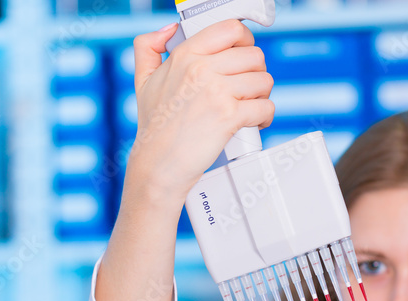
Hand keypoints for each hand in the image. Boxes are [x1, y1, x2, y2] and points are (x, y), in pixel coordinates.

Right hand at [125, 20, 274, 201]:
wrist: (158, 163)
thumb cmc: (155, 126)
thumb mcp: (142, 80)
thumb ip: (148, 47)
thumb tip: (168, 29)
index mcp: (185, 55)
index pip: (231, 29)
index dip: (245, 40)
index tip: (244, 54)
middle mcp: (201, 69)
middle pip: (254, 55)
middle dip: (256, 72)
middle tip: (247, 87)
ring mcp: (217, 92)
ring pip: (263, 80)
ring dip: (262, 95)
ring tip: (250, 105)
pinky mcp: (229, 116)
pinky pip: (265, 106)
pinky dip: (265, 116)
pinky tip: (254, 122)